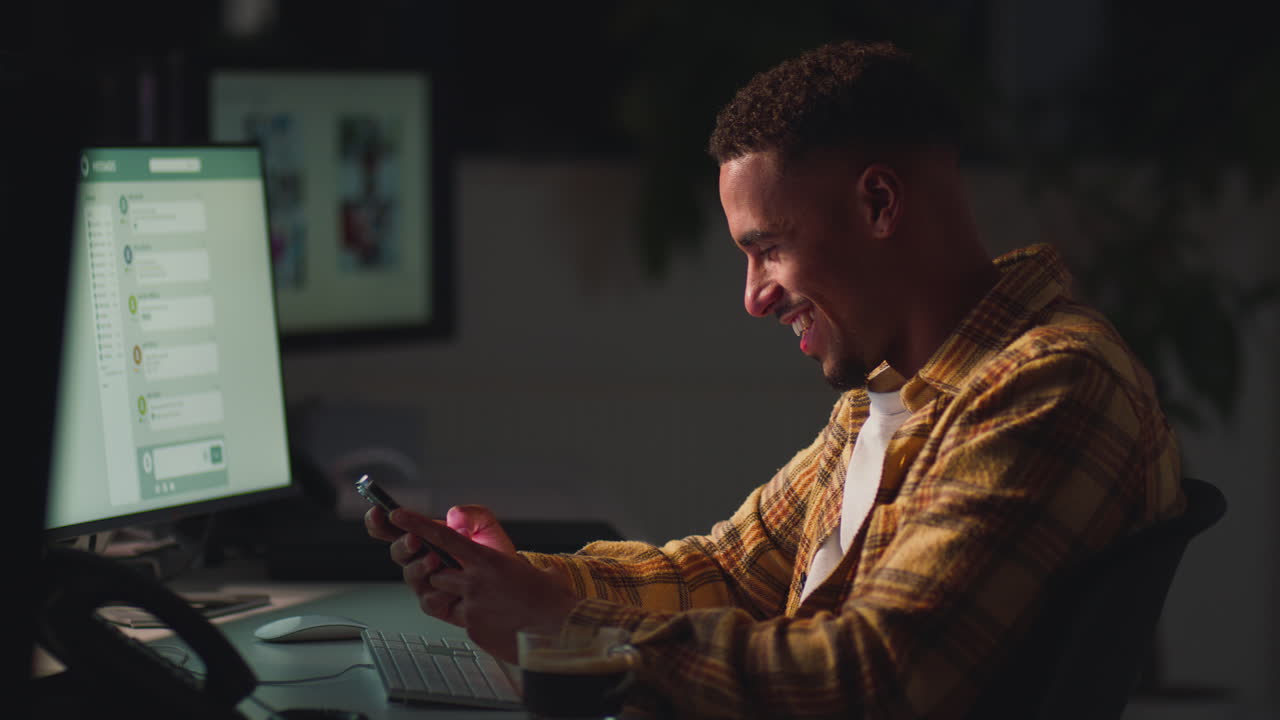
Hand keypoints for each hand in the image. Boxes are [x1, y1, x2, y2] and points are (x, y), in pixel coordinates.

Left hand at [367, 504, 578, 661]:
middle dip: (441, 576)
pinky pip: (458, 621)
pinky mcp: (471, 630)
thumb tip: (494, 542)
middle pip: (434, 574)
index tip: (397, 515)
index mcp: (488, 560)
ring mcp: (470, 608)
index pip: (444, 537)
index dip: (417, 525)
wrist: (560, 633)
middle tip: (461, 579)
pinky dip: (472, 620)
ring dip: (453, 597)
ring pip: (440, 598)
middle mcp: (474, 582)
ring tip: (484, 602)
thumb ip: (506, 552)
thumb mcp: (531, 565)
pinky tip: (496, 621)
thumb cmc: (551, 600)